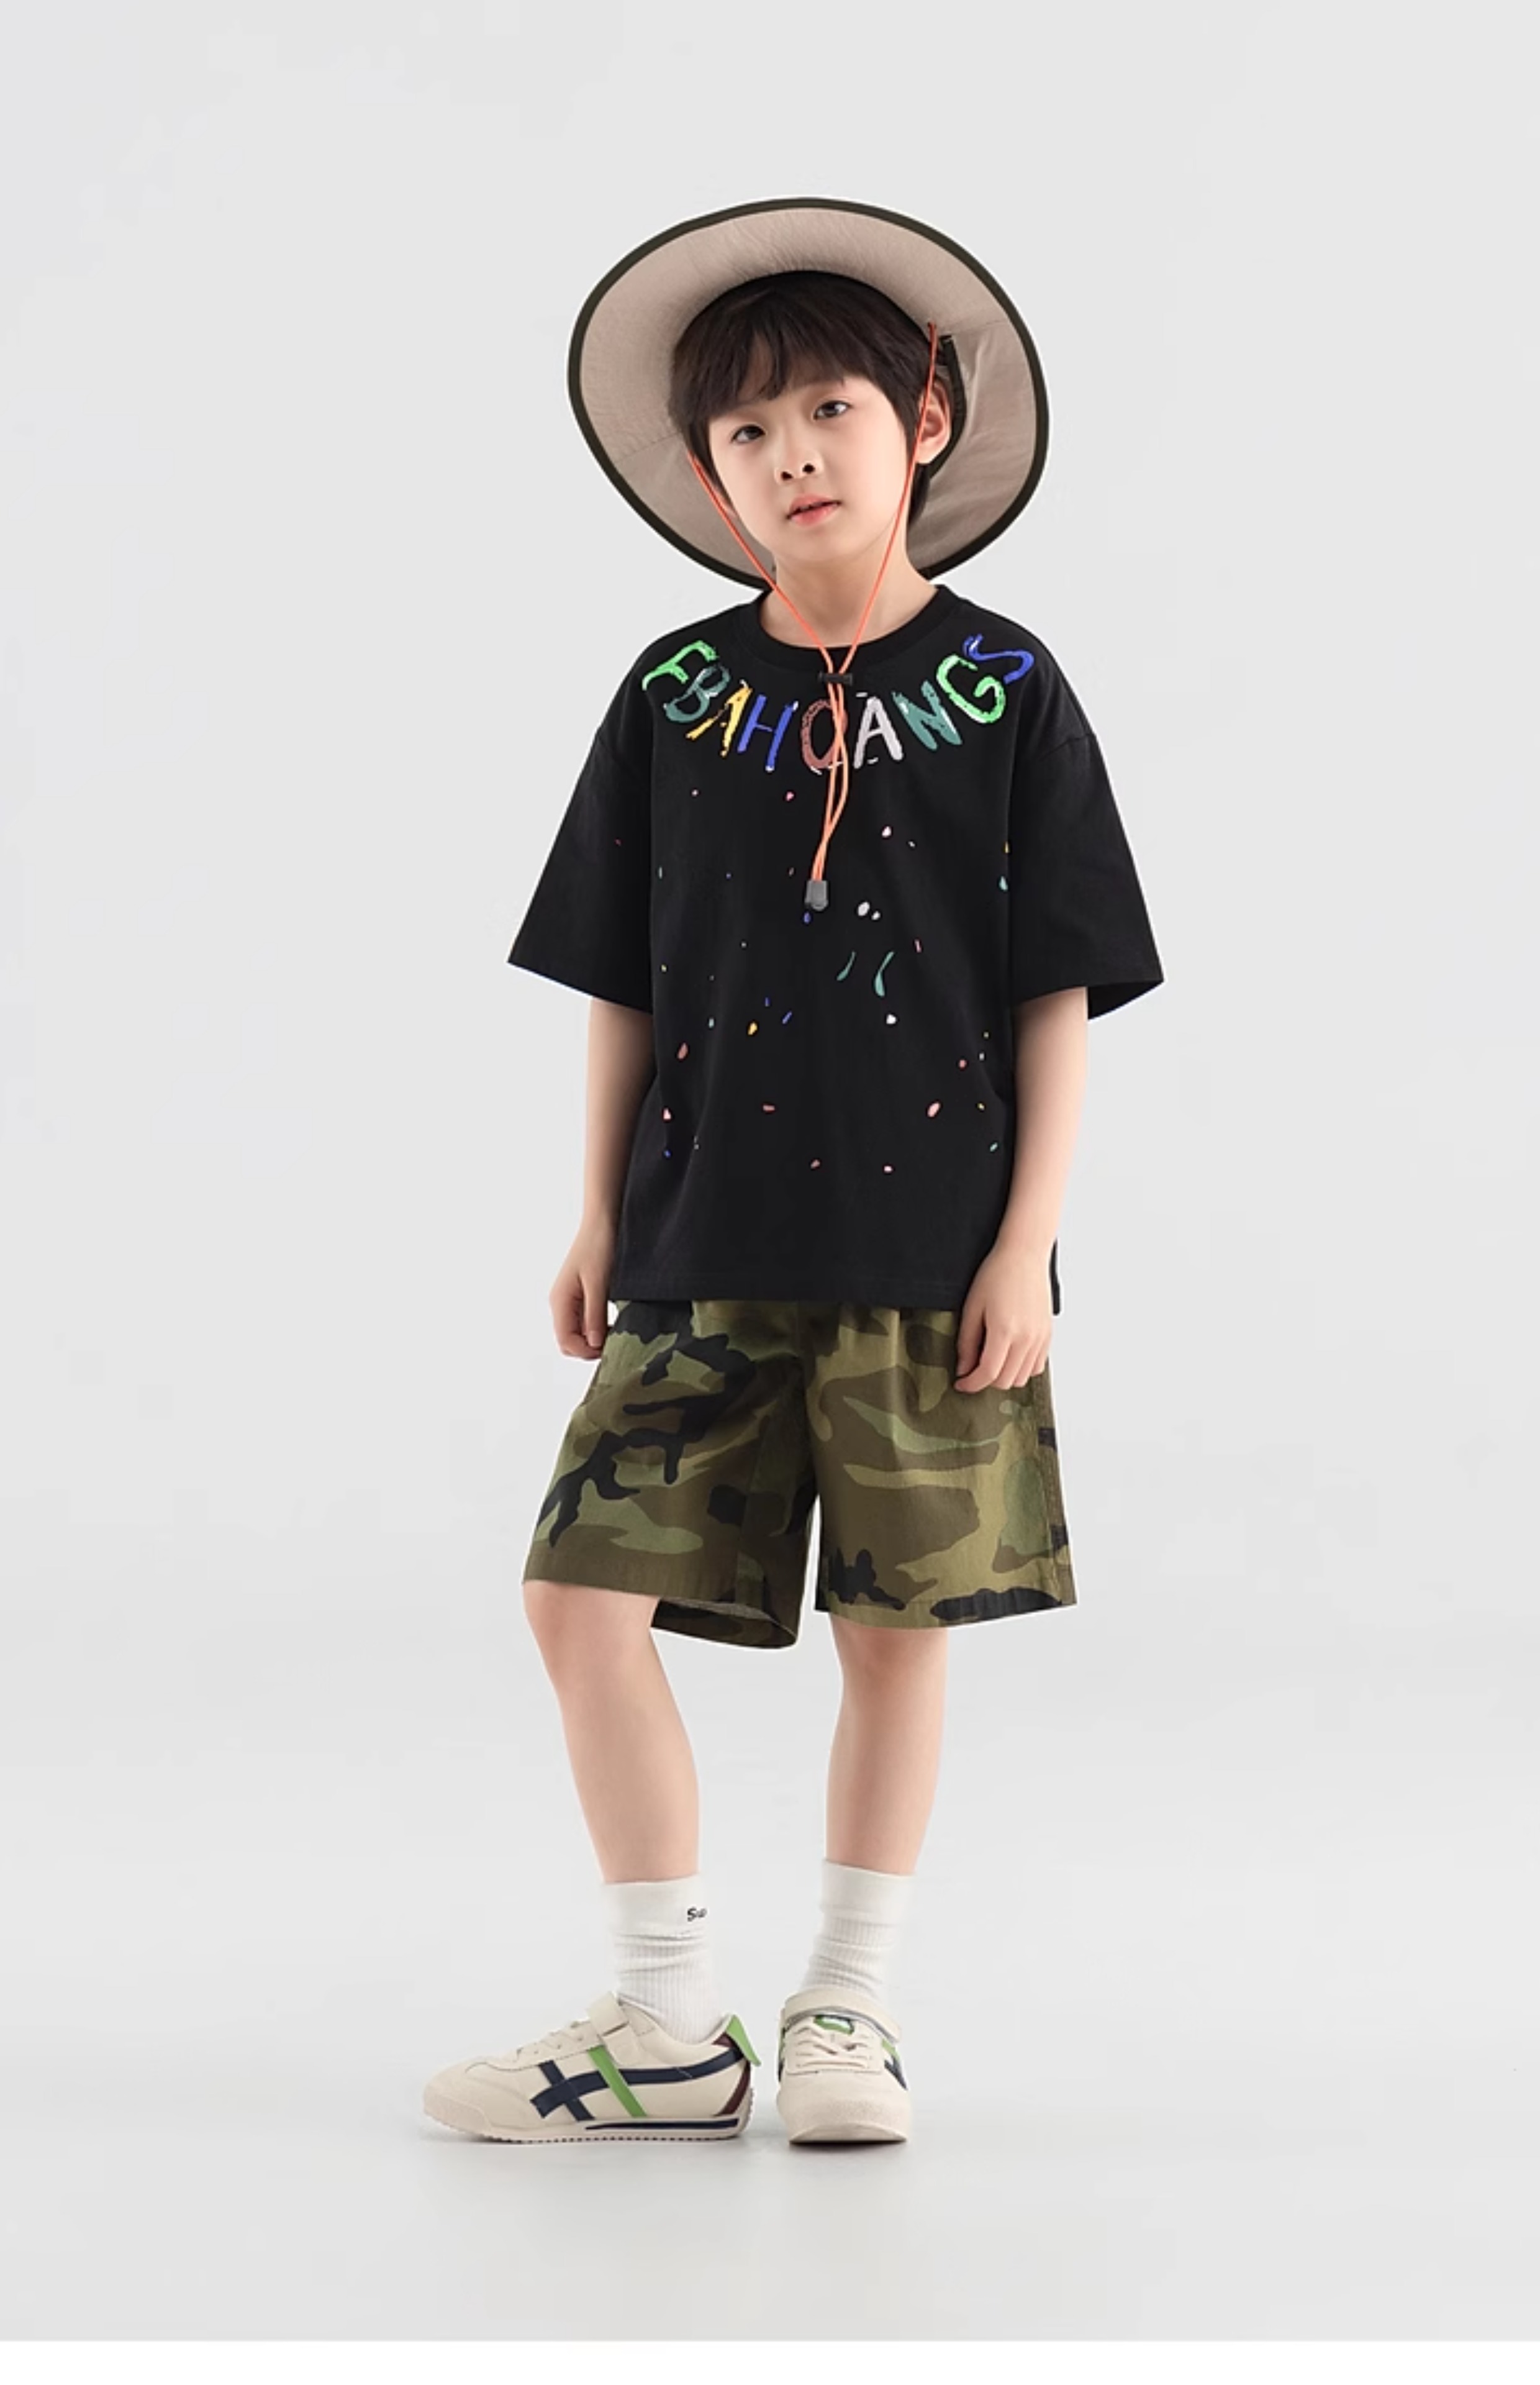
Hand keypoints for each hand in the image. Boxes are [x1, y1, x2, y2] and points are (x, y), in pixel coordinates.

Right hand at [550, 1217, 615, 1356]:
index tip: (610, 1349)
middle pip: (570, 1341)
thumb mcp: (599, 1283)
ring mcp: (571, 1299)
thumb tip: (594, 1345)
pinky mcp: (583, 1294)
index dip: (587, 1351)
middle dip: (590, 1347)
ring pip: (579, 1332)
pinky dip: (599, 1326)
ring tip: (618, 1331)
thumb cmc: (599, 1245)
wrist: (603, 1219)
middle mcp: (562, 1303)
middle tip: (616, 1343)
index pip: (566, 1341)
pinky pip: (586, 1320)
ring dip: (595, 1338)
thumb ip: (594, 1315)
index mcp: (560, 1301)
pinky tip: (615, 1320)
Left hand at [953, 1241, 1052, 1391]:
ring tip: (991, 1361)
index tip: (961, 1383)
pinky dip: (1022, 1368)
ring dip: (1005, 1376)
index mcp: (1005, 1331)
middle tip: (972, 1370)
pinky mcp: (1047, 1334)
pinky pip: (1037, 1366)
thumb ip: (968, 1342)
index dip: (971, 1384)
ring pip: (1023, 1377)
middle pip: (1006, 1381)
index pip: (988, 1373)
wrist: (1024, 1255)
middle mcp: (1027, 1338)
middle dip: (986, 1381)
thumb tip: (964, 1368)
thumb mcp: (972, 1307)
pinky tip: (1009, 1355)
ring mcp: (1040, 1338)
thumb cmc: (996, 1275)